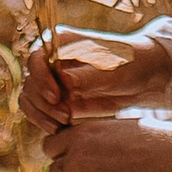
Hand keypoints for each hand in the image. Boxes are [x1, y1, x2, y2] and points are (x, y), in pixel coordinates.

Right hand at [22, 31, 164, 144]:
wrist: (142, 79)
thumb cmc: (129, 65)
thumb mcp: (112, 71)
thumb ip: (87, 76)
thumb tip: (63, 81)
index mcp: (62, 42)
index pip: (35, 57)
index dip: (40, 77)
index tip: (55, 96)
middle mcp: (52, 61)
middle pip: (29, 81)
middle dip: (42, 102)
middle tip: (65, 116)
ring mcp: (52, 81)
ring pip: (28, 98)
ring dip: (40, 114)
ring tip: (62, 124)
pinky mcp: (56, 100)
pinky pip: (37, 111)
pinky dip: (43, 121)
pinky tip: (60, 129)